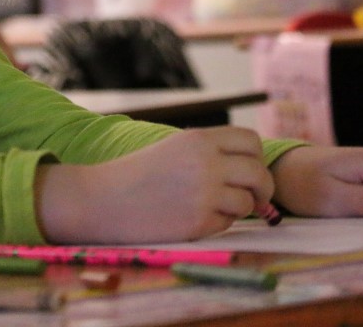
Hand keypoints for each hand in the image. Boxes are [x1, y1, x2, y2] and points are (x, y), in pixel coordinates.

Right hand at [37, 126, 274, 243]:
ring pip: (248, 202)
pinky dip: (217, 224)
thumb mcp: (174, 148)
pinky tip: (193, 218)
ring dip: (238, 208)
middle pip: (259, 173)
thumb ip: (209, 151)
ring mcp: (204, 193)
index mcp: (198, 139)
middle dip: (262, 188)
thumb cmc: (135, 174)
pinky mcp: (198, 222)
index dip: (255, 157)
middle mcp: (206, 163)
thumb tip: (250, 167)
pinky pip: (227, 224)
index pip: (251, 141)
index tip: (247, 169)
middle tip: (253, 197)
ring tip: (213, 208)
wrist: (100, 199)